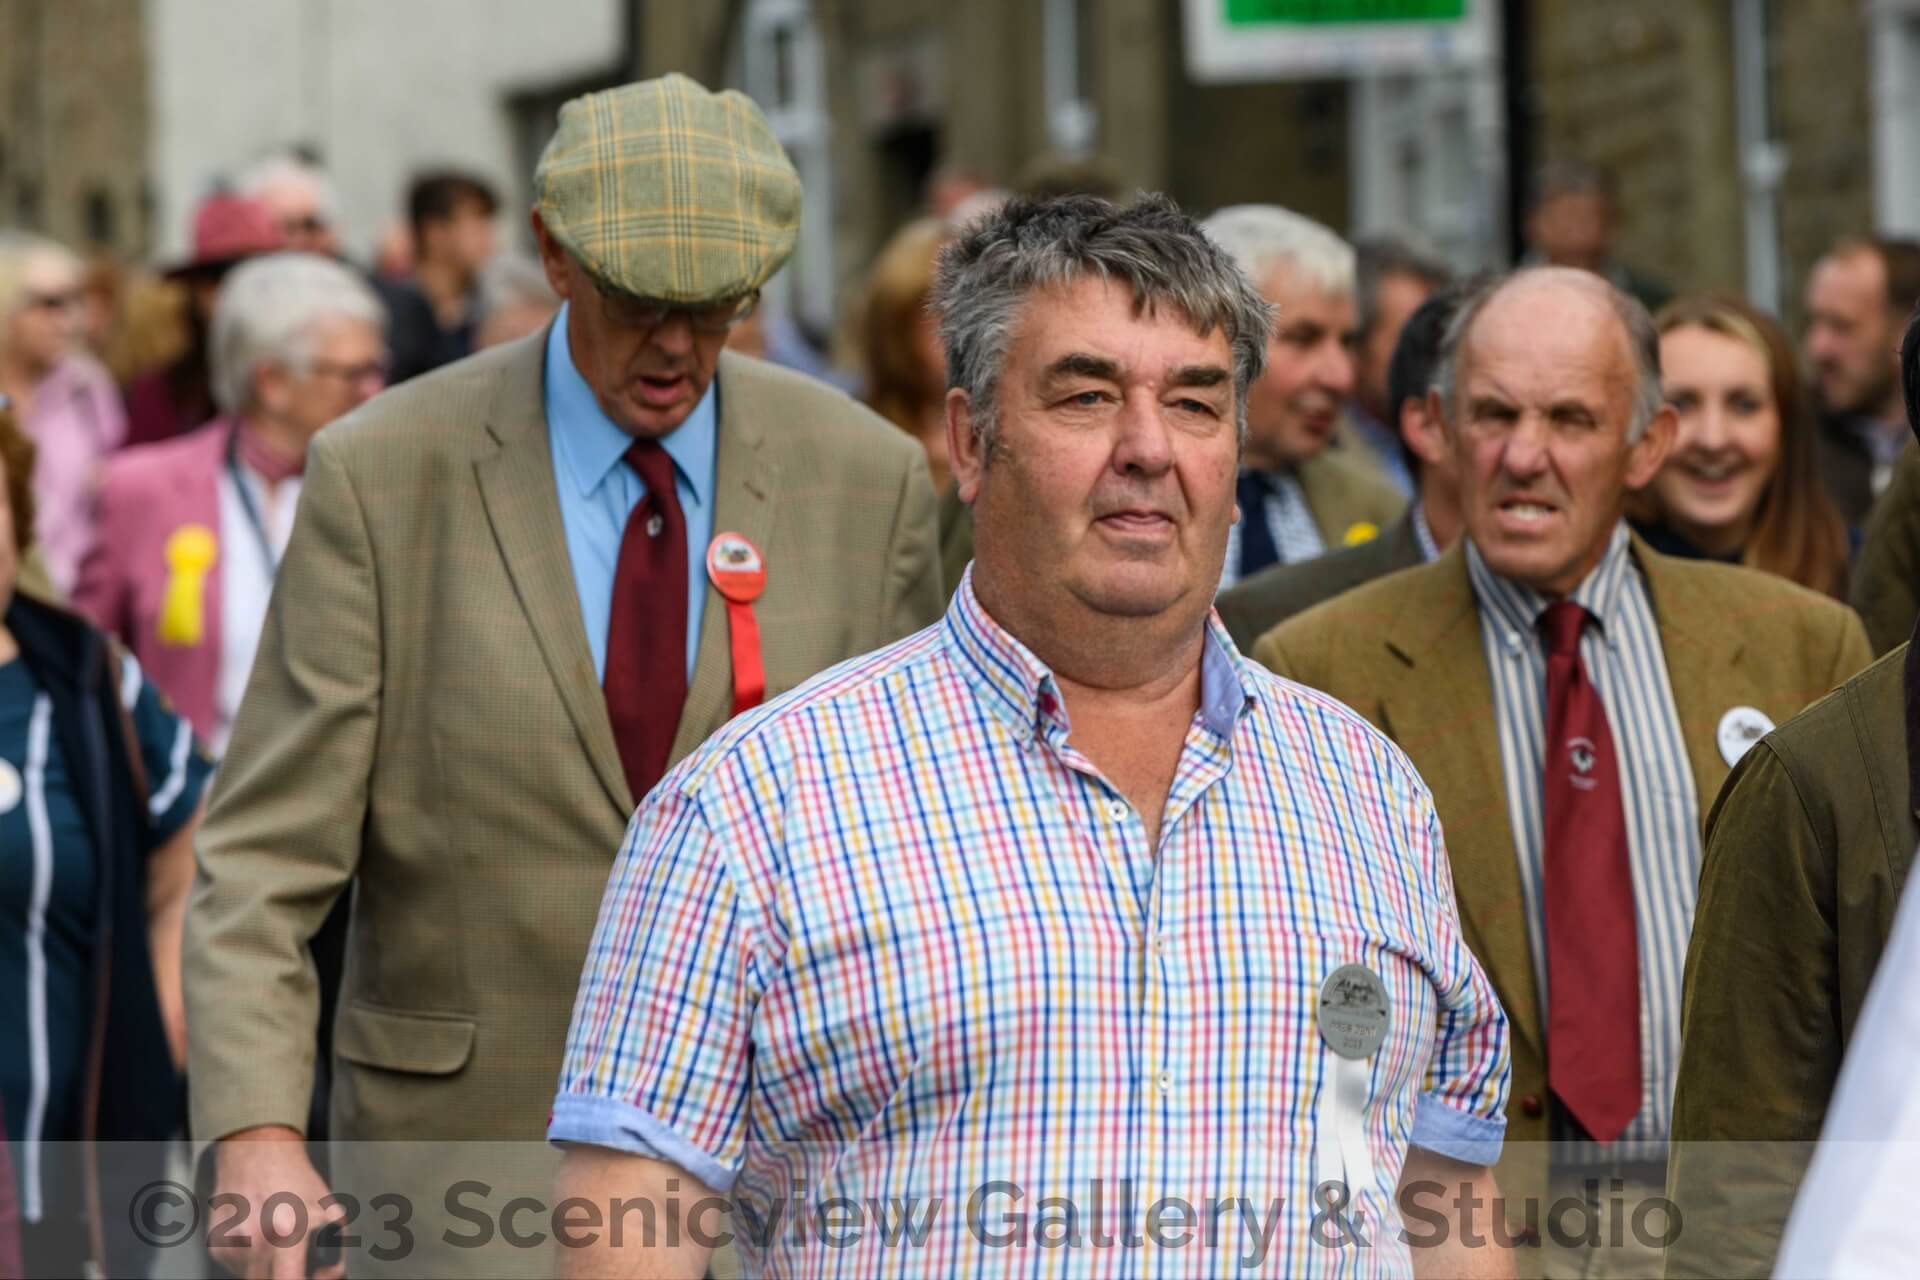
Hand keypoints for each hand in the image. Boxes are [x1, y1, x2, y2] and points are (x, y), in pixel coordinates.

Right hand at [210, 1126, 345, 1279]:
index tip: (313, 1276)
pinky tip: (260, 1235)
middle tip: (297, 1262)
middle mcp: (255, 1241)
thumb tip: (330, 1270)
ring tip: (277, 1241)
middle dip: (287, 1275)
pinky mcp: (217, 1245)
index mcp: (287, 1231)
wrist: (256, 1151)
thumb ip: (335, 1243)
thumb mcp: (327, 1206)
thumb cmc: (293, 1176)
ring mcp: (232, 1245)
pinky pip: (237, 1266)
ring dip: (268, 1268)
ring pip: (253, 1276)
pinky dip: (251, 1258)